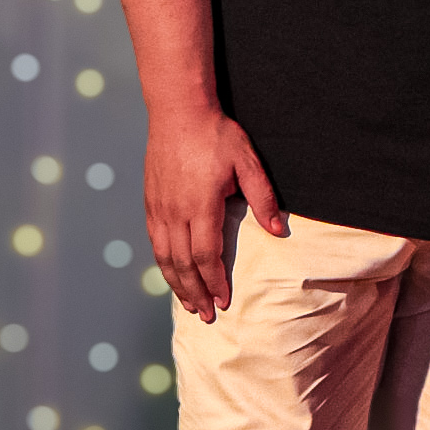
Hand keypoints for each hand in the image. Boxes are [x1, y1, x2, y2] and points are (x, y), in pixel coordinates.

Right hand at [143, 107, 285, 323]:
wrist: (178, 112)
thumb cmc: (216, 135)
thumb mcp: (247, 162)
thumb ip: (262, 198)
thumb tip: (278, 230)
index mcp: (200, 206)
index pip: (207, 255)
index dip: (215, 282)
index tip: (224, 301)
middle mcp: (175, 212)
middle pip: (184, 264)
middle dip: (195, 293)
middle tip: (206, 317)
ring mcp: (159, 208)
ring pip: (165, 257)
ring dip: (176, 284)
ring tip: (188, 304)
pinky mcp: (150, 203)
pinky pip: (155, 242)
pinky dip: (164, 263)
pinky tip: (172, 274)